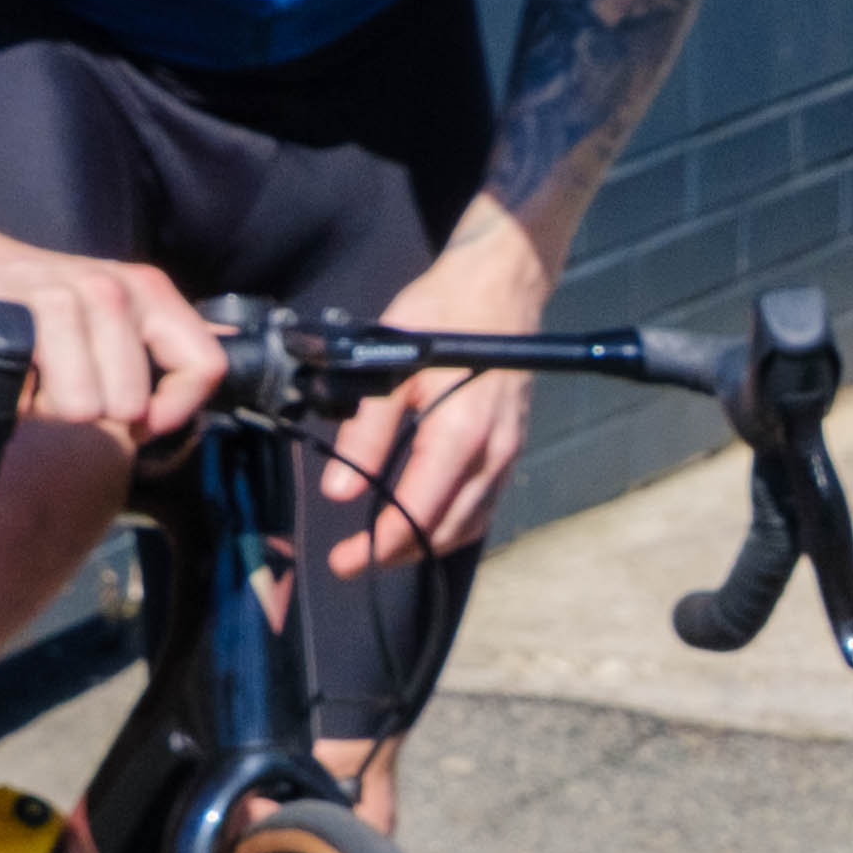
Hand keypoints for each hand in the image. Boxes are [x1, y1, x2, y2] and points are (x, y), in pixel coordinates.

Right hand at [0, 215, 224, 447]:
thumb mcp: (110, 316)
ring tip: (34, 373)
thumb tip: (225, 354)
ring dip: (52, 404)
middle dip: (96, 412)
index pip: (206, 366)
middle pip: (134, 402)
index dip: (176, 411)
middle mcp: (114, 291)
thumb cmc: (30, 303)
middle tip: (61, 381)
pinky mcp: (16, 316)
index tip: (139, 422)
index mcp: (149, 292)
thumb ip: (163, 340)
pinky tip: (11, 373)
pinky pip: (38, 395)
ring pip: (87, 406)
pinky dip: (21, 399)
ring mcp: (65, 299)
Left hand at [321, 210, 556, 574]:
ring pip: (470, 522)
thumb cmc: (440, 318)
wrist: (498, 289)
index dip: (380, 546)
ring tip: (384, 549)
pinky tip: (428, 524)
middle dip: (400, 553)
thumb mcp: (390, 367)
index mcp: (460, 436)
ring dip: (427, 544)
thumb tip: (340, 493)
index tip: (345, 562)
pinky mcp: (512, 447)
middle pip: (446, 529)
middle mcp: (492, 453)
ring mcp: (508, 453)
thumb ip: (367, 433)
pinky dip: (454, 525)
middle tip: (353, 563)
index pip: (418, 513)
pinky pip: (486, 504)